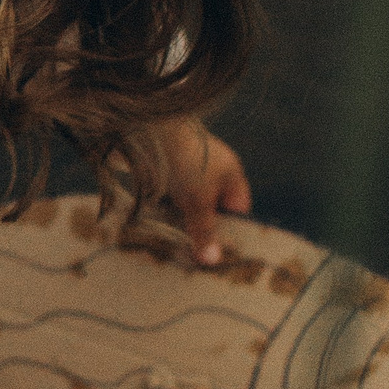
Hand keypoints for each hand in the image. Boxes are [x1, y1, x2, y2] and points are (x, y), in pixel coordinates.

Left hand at [160, 116, 250, 266]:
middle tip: (191, 253)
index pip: (238, 209)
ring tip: (171, 242)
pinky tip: (154, 223)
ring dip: (179, 219)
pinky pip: (168, 195)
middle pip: (210, 209)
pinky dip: (162, 207)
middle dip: (200, 229)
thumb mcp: (198, 201)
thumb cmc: (185, 161)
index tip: (217, 251)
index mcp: (231, 174)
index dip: (230, 230)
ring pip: (187, 204)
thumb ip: (205, 231)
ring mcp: (188, 168)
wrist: (151, 127)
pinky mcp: (165, 168)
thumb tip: (213, 261)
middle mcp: (212, 170)